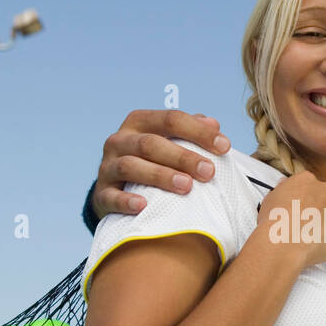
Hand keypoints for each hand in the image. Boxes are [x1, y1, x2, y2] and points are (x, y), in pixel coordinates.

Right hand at [92, 111, 230, 220]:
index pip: (171, 119)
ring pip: (131, 166)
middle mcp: (120, 140)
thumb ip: (190, 131)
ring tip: (186, 187)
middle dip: (182, 157)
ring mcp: (107, 167)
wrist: (115, 188)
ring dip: (160, 176)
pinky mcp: (101, 193)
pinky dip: (126, 200)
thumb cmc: (152, 161)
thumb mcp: (168, 141)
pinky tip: (144, 205)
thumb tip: (213, 124)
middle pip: (151, 144)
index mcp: (139, 122)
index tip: (225, 146)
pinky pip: (111, 196)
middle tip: (209, 172)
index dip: (198, 131)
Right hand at [256, 172, 325, 269]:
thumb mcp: (271, 196)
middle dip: (318, 208)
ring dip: (325, 222)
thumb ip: (283, 189)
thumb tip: (286, 185)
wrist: (284, 241)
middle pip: (325, 197)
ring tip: (310, 236)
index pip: (309, 184)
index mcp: (307, 179)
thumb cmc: (274, 219)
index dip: (303, 198)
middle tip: (305, 222)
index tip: (298, 208)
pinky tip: (317, 244)